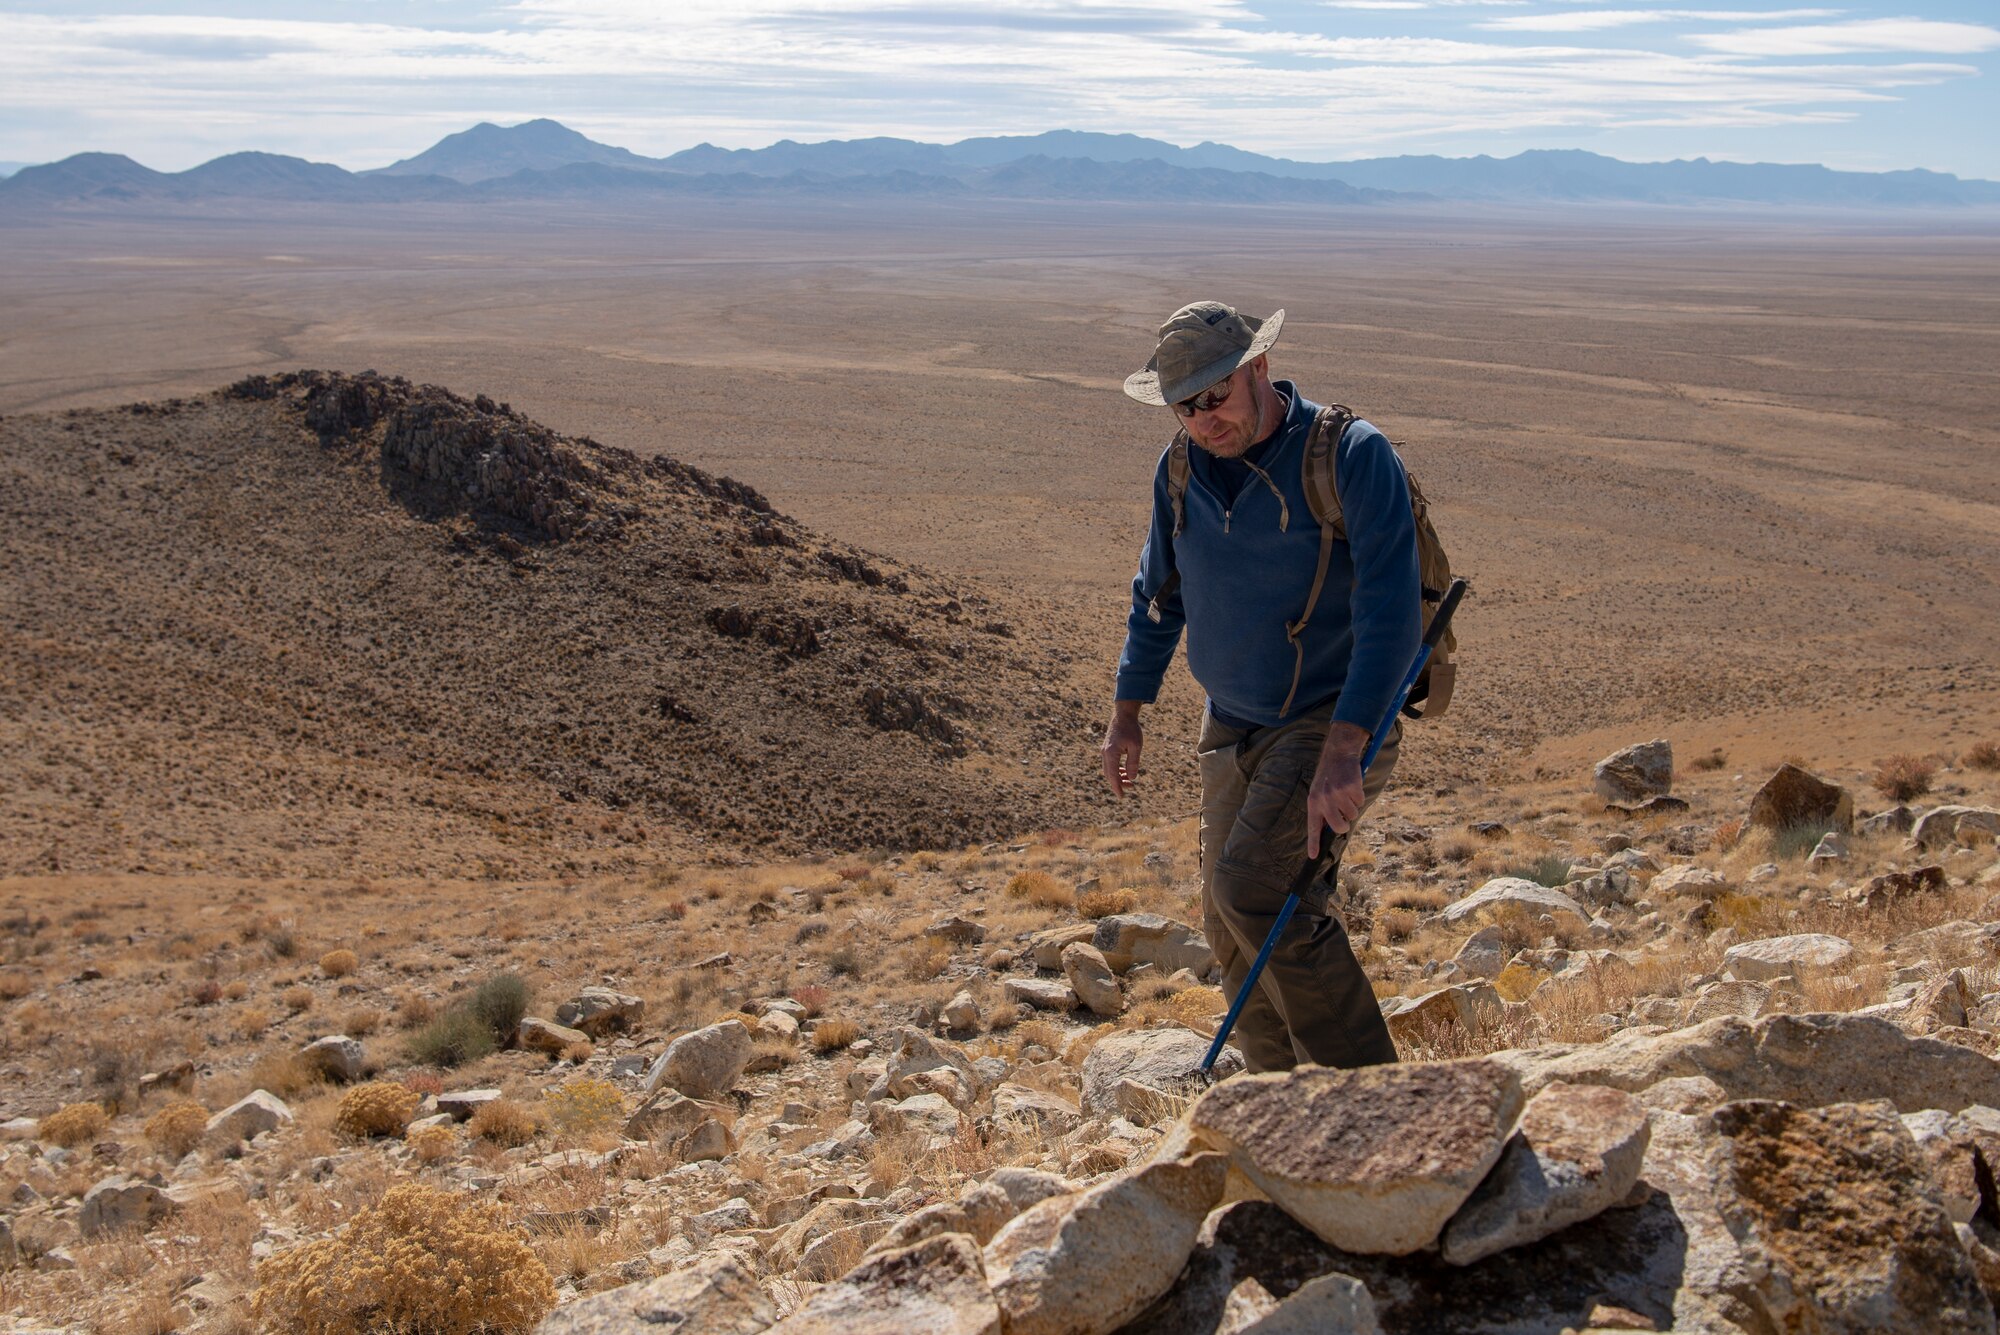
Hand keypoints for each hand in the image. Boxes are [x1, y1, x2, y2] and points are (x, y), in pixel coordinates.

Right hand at [1101, 702, 1143, 797]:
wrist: (1123, 715)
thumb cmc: (1131, 729)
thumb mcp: (1136, 746)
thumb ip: (1133, 763)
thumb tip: (1132, 778)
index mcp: (1111, 753)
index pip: (1113, 775)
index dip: (1117, 787)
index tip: (1121, 796)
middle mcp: (1105, 753)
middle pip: (1109, 774)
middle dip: (1118, 783)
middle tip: (1130, 788)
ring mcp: (1105, 751)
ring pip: (1108, 769)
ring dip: (1118, 777)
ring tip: (1130, 781)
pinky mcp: (1107, 748)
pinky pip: (1110, 764)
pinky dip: (1116, 770)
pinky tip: (1125, 771)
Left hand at [1306, 723, 1369, 857]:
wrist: (1338, 754)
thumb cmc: (1329, 777)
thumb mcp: (1319, 792)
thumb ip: (1322, 810)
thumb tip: (1329, 830)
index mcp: (1313, 802)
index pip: (1313, 827)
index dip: (1313, 843)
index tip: (1312, 857)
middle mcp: (1324, 800)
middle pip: (1339, 827)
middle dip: (1344, 823)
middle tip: (1344, 811)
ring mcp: (1338, 795)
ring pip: (1352, 815)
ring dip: (1352, 806)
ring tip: (1346, 792)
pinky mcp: (1351, 789)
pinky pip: (1360, 802)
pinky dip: (1359, 796)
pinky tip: (1352, 785)